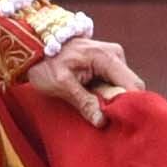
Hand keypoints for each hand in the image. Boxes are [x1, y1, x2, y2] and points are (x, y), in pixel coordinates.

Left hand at [22, 37, 143, 127]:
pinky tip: (91, 99)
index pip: (133, 86)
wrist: (33, 44)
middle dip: (119, 104)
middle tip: (102, 118)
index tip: (118, 121)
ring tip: (92, 107)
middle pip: (129, 87)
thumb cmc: (45, 61)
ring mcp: (112, 58)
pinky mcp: (105, 63)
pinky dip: (104, 94)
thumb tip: (102, 121)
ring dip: (110, 100)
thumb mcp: (61, 84)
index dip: (128, 105)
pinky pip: (112, 83)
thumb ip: (84, 102)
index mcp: (108, 57)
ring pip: (121, 87)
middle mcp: (116, 55)